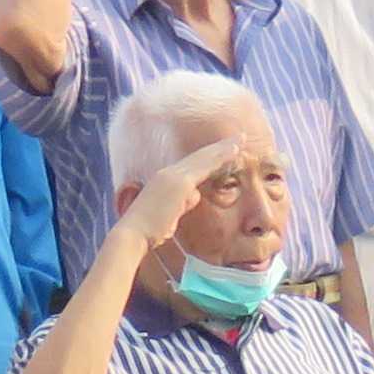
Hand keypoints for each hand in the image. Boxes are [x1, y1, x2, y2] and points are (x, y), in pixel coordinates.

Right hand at [115, 138, 235, 255]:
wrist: (133, 234)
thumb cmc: (148, 231)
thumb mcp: (170, 213)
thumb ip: (183, 202)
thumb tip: (196, 195)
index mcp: (165, 180)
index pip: (192, 166)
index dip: (208, 158)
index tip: (223, 152)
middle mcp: (168, 174)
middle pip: (199, 157)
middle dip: (218, 148)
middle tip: (237, 139)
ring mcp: (173, 176)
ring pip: (204, 158)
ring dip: (223, 148)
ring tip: (240, 140)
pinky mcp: (180, 183)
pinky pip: (205, 165)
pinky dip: (220, 156)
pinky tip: (234, 151)